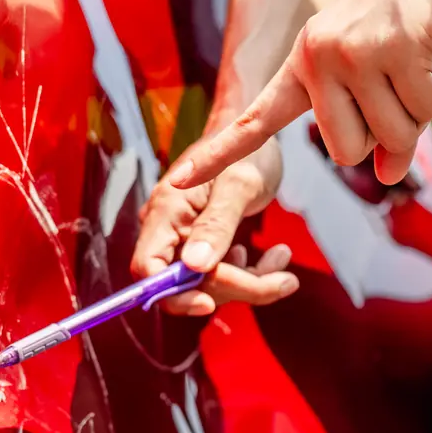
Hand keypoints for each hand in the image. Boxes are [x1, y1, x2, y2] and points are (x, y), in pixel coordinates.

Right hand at [131, 139, 296, 315]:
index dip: (172, 294)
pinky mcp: (206, 245)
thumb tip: (196, 267)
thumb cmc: (247, 147)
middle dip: (233, 287)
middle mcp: (169, 228)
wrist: (257, 128)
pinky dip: (252, 273)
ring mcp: (187, 238)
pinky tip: (276, 256)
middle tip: (283, 281)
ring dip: (250, 282)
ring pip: (208, 284)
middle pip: (184, 284)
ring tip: (284, 262)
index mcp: (166, 211)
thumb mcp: (240, 184)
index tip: (209, 304)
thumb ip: (217, 225)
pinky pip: (223, 274)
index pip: (147, 269)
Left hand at [168, 0, 431, 191]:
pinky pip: (425, 106)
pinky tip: (431, 47)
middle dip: (384, 138)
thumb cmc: (399, 11)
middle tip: (397, 90)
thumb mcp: (371, 66)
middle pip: (347, 154)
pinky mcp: (398, 46)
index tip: (179, 182)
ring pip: (394, 135)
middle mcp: (317, 58)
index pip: (254, 121)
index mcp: (300, 64)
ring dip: (418, 109)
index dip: (218, 155)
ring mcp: (354, 51)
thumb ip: (370, 120)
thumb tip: (387, 175)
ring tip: (415, 59)